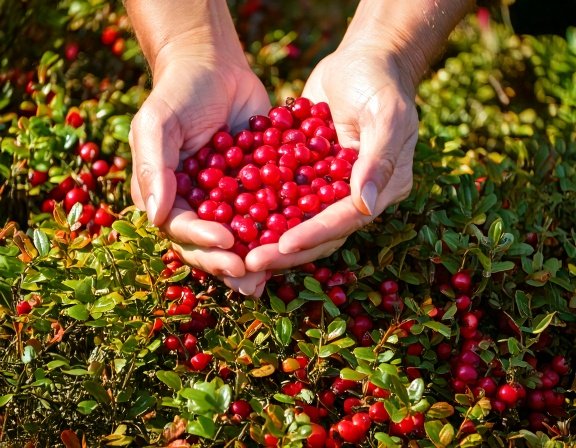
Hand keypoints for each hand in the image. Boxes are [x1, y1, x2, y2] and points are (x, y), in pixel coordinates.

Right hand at [129, 38, 271, 293]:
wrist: (216, 67)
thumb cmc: (180, 92)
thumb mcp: (157, 122)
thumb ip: (153, 166)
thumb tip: (155, 216)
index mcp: (168, 196)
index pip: (181, 229)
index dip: (202, 242)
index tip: (226, 245)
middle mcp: (197, 205)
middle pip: (210, 244)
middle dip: (229, 262)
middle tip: (251, 277)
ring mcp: (228, 200)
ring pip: (241, 237)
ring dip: (255, 257)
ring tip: (271, 275)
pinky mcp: (257, 189)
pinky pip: (267, 213)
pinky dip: (279, 229)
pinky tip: (296, 241)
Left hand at [245, 44, 418, 271]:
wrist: (363, 59)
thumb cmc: (379, 82)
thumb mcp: (386, 114)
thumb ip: (379, 158)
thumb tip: (365, 203)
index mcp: (383, 188)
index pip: (347, 220)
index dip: (315, 235)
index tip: (282, 246)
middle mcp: (357, 195)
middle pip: (321, 232)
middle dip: (286, 249)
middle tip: (250, 262)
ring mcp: (331, 187)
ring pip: (299, 221)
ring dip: (270, 237)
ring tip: (238, 251)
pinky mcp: (308, 174)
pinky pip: (285, 197)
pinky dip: (262, 209)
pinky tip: (232, 218)